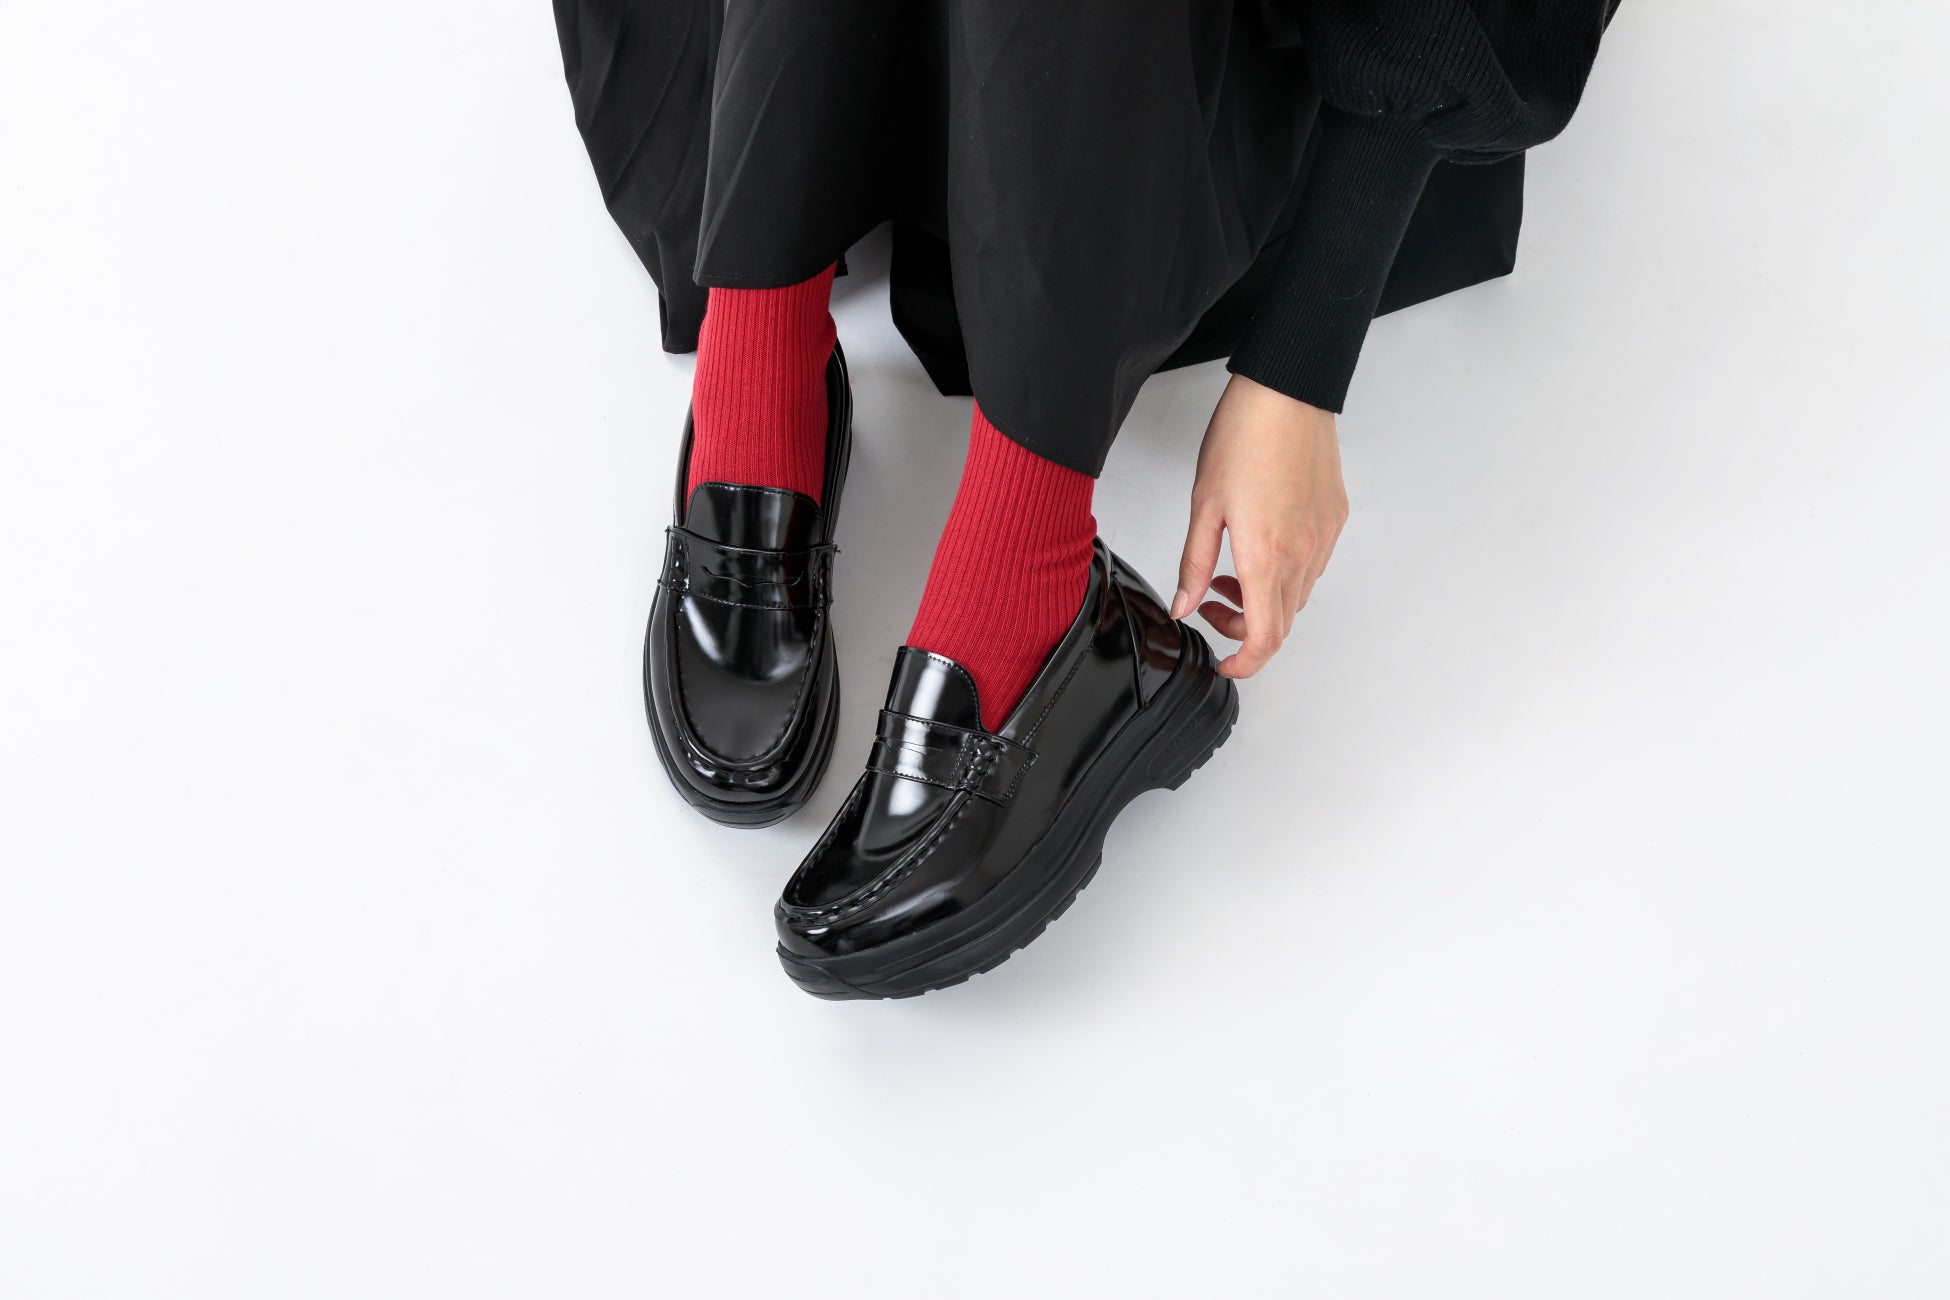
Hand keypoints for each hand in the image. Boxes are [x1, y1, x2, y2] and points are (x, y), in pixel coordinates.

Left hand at [1170, 374, 1348, 678]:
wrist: (1287, 391)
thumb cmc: (1245, 436)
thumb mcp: (1203, 505)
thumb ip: (1193, 563)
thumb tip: (1184, 604)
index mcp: (1266, 555)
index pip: (1264, 638)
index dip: (1244, 664)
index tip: (1224, 662)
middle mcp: (1303, 553)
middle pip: (1281, 623)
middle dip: (1243, 628)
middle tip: (1210, 603)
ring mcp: (1324, 537)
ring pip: (1297, 597)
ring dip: (1263, 600)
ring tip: (1229, 569)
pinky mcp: (1335, 520)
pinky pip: (1313, 566)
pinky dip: (1284, 574)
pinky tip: (1260, 546)